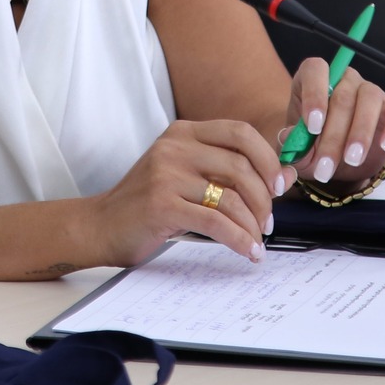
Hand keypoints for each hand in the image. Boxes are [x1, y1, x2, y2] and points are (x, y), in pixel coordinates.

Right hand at [85, 120, 282, 267]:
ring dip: (252, 224)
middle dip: (264, 198)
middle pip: (241, 165)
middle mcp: (174, 147)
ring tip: (257, 241)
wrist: (100, 225)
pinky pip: (215, 222)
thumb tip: (285, 174)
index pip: (240, 132)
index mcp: (183, 132)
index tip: (280, 185)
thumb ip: (227, 170)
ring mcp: (165, 175)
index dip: (268, 158)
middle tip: (268, 222)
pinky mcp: (161, 205)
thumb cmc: (148, 203)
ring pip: (231, 196)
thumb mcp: (185, 174)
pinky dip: (238, 240)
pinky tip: (247, 251)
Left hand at [281, 57, 384, 189]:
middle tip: (326, 165)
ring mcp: (370, 90)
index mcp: (313, 79)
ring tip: (351, 160)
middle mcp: (343, 79)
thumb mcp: (296, 150)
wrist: (336, 162)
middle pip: (342, 95)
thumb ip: (291, 143)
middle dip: (334, 135)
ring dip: (360, 133)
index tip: (311, 126)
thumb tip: (291, 137)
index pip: (315, 70)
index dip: (314, 94)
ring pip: (369, 99)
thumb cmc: (312, 148)